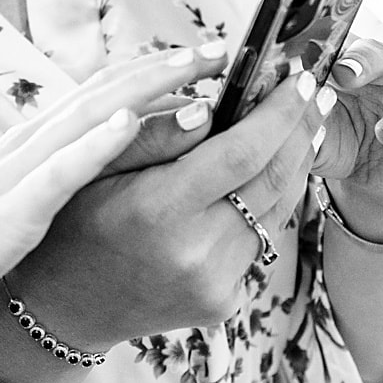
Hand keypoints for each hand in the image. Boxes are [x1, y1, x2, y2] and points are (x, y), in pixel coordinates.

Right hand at [0, 44, 229, 331]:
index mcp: (30, 147)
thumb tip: (98, 155)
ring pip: (87, 118)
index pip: (97, 95)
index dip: (150, 70)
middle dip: (164, 68)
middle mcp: (26, 147)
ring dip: (145, 89)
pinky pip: (57, 172)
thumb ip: (54, 174)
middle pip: (101, 93)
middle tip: (221, 49)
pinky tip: (129, 123)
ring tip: (195, 68)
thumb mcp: (13, 202)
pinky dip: (94, 144)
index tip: (201, 58)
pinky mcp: (8, 212)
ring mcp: (16, 174)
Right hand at [7, 61, 325, 350]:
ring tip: (303, 123)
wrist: (65, 304)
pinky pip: (259, 241)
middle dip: (300, 129)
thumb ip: (154, 134)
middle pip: (274, 179)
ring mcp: (215, 283)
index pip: (242, 152)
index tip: (300, 78)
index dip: (279, 112)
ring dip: (294, 162)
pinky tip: (266, 173)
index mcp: (159, 209)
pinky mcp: (224, 303)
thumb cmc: (73, 220)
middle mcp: (196, 251)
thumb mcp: (95, 166)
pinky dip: (268, 200)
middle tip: (317, 90)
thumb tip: (211, 103)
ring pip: (277, 210)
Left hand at [312, 38, 382, 219]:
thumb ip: (295, 120)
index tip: (312, 58)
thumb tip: (271, 109)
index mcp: (352, 65)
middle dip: (366, 61)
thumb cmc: (333, 136)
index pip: (342, 46)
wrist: (364, 175)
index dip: (329, 49)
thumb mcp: (309, 132)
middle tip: (346, 74)